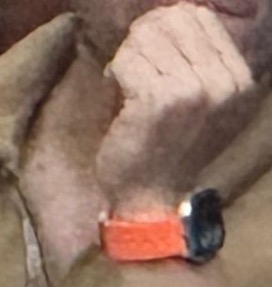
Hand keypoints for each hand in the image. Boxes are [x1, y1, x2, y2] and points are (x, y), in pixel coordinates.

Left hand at [98, 4, 269, 220]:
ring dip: (127, 56)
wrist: (149, 198)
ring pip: (149, 38)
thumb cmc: (166, 148)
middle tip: (130, 65)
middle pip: (176, 20)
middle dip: (144, 38)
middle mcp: (226, 81)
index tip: (148, 53)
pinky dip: (114, 72)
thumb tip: (176, 12)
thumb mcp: (204, 102)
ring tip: (123, 81)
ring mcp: (196, 90)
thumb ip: (202, 59)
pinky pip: (128, 61)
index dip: (166, 27)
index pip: (202, 18)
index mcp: (241, 78)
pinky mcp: (161, 100)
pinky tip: (114, 89)